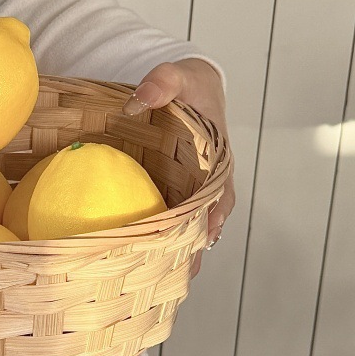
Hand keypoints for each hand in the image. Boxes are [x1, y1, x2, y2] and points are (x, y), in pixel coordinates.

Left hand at [121, 57, 234, 278]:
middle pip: (203, 221)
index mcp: (215, 159)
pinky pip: (162, 220)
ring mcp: (184, 191)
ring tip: (160, 280)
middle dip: (193, 248)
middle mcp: (203, 182)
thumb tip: (139, 100)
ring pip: (183, 227)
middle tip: (179, 273)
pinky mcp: (165, 195)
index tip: (203, 236)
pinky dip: (152, 240)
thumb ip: (163, 82)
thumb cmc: (183, 84)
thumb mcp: (177, 76)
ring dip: (174, 251)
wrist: (177, 88)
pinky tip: (134, 261)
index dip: (213, 216)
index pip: (220, 193)